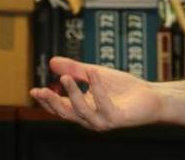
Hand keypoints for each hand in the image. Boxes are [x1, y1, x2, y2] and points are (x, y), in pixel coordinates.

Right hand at [29, 57, 162, 130]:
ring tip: (66, 77)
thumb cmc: (124, 88)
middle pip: (66, 113)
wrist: (151, 97)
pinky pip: (104, 104)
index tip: (33, 91)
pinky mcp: (117, 118)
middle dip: (53, 102)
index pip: (61, 108)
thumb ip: (75, 69)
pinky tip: (94, 72)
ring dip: (73, 94)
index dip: (46, 101)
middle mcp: (91, 119)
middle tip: (40, 90)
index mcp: (83, 110)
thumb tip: (51, 62)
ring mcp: (103, 121)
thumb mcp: (95, 75)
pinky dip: (98, 88)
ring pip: (82, 111)